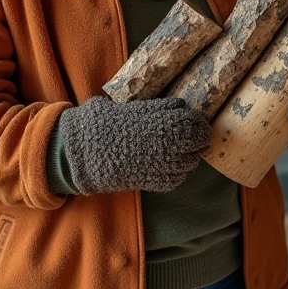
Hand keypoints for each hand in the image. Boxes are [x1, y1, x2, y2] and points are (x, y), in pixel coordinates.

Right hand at [56, 96, 210, 193]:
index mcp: (168, 122)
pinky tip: (163, 165)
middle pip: (198, 144)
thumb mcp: (138, 107)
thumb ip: (163, 108)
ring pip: (190, 162)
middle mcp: (172, 145)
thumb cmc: (109, 123)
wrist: (88, 150)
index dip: (199, 124)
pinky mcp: (157, 183)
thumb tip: (182, 106)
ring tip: (172, 151)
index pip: (198, 124)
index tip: (195, 124)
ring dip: (186, 157)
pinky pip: (177, 178)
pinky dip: (175, 172)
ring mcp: (166, 166)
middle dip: (196, 141)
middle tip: (188, 139)